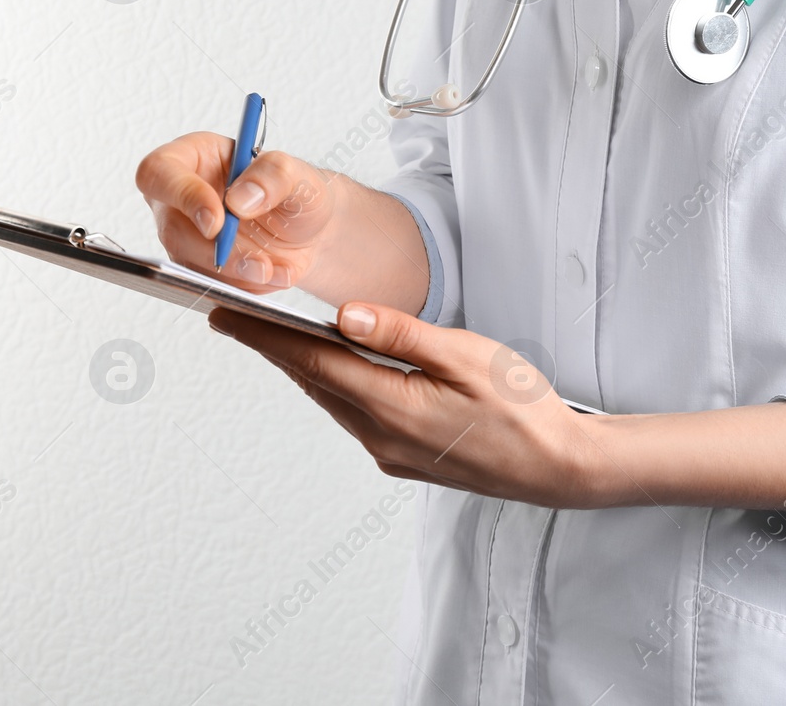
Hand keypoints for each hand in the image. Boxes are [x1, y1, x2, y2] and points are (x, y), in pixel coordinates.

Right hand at [136, 132, 338, 291]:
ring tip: (273, 268)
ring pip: (189, 264)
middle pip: (171, 229)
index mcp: (193, 158)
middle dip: (215, 251)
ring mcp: (186, 237)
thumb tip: (238, 198)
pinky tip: (273, 273)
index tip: (217, 220)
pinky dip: (243, 286)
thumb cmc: (296, 193)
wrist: (312, 234)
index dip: (182, 196)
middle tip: (257, 261)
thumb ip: (274, 175)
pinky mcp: (199, 269)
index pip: (159, 172)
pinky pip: (208, 285)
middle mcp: (180, 199)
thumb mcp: (298, 174)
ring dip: (233, 272)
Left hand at [208, 302, 785, 514]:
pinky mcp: (405, 458)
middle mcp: (380, 436)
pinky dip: (333, 386)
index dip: (263, 337)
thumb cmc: (525, 407)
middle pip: (312, 383)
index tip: (223, 315)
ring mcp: (391, 452)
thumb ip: (401, 334)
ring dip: (300, 368)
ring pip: (332, 399)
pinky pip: (354, 415)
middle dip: (270, 348)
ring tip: (267, 337)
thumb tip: (342, 315)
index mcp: (392, 407)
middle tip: (229, 318)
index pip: (310, 364)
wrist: (562, 469)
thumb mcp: (466, 356)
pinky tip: (329, 367)